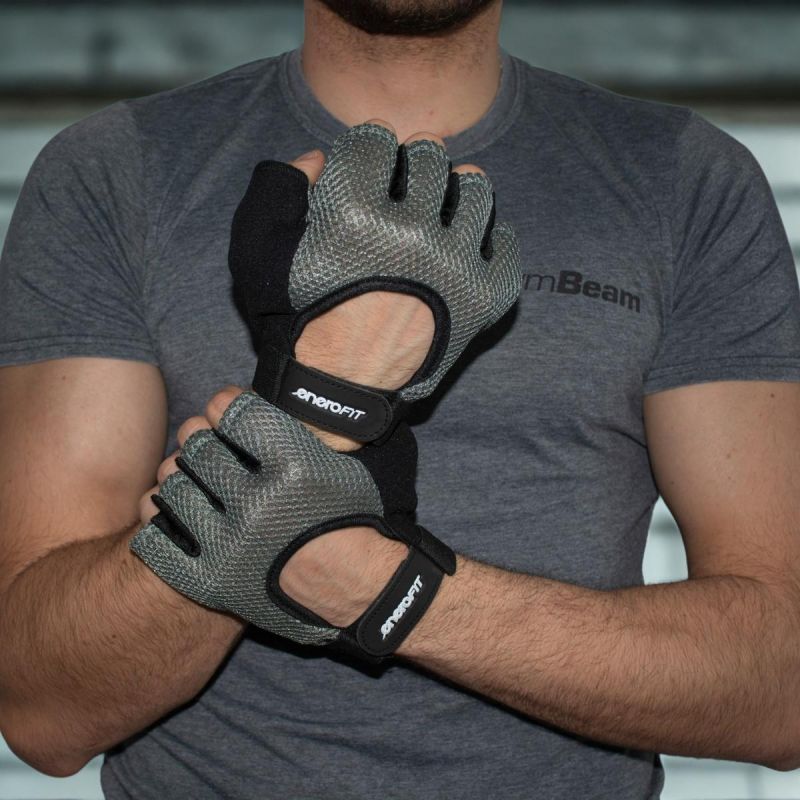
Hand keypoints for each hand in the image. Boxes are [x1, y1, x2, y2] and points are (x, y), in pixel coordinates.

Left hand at [138, 386, 407, 627]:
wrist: (350, 587)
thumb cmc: (348, 520)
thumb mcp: (339, 466)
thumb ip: (297, 433)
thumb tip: (262, 399)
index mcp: (291, 468)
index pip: (230, 409)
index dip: (224, 403)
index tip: (226, 409)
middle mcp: (255, 502)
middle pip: (197, 444)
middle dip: (200, 435)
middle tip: (208, 443)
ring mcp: (228, 544)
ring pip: (171, 486)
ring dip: (182, 477)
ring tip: (197, 482)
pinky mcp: (209, 580)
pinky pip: (157, 538)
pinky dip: (162, 522)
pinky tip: (181, 517)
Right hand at [229, 119, 518, 447]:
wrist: (336, 389)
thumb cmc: (297, 318)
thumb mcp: (256, 251)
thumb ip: (278, 186)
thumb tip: (320, 156)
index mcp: (354, 215)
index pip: (376, 140)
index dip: (366, 147)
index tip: (366, 163)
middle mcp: (412, 235)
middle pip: (430, 157)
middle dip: (409, 162)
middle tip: (400, 186)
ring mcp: (456, 268)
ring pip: (476, 189)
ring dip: (454, 189)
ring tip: (435, 209)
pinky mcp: (484, 298)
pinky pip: (507, 243)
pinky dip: (490, 236)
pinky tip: (465, 244)